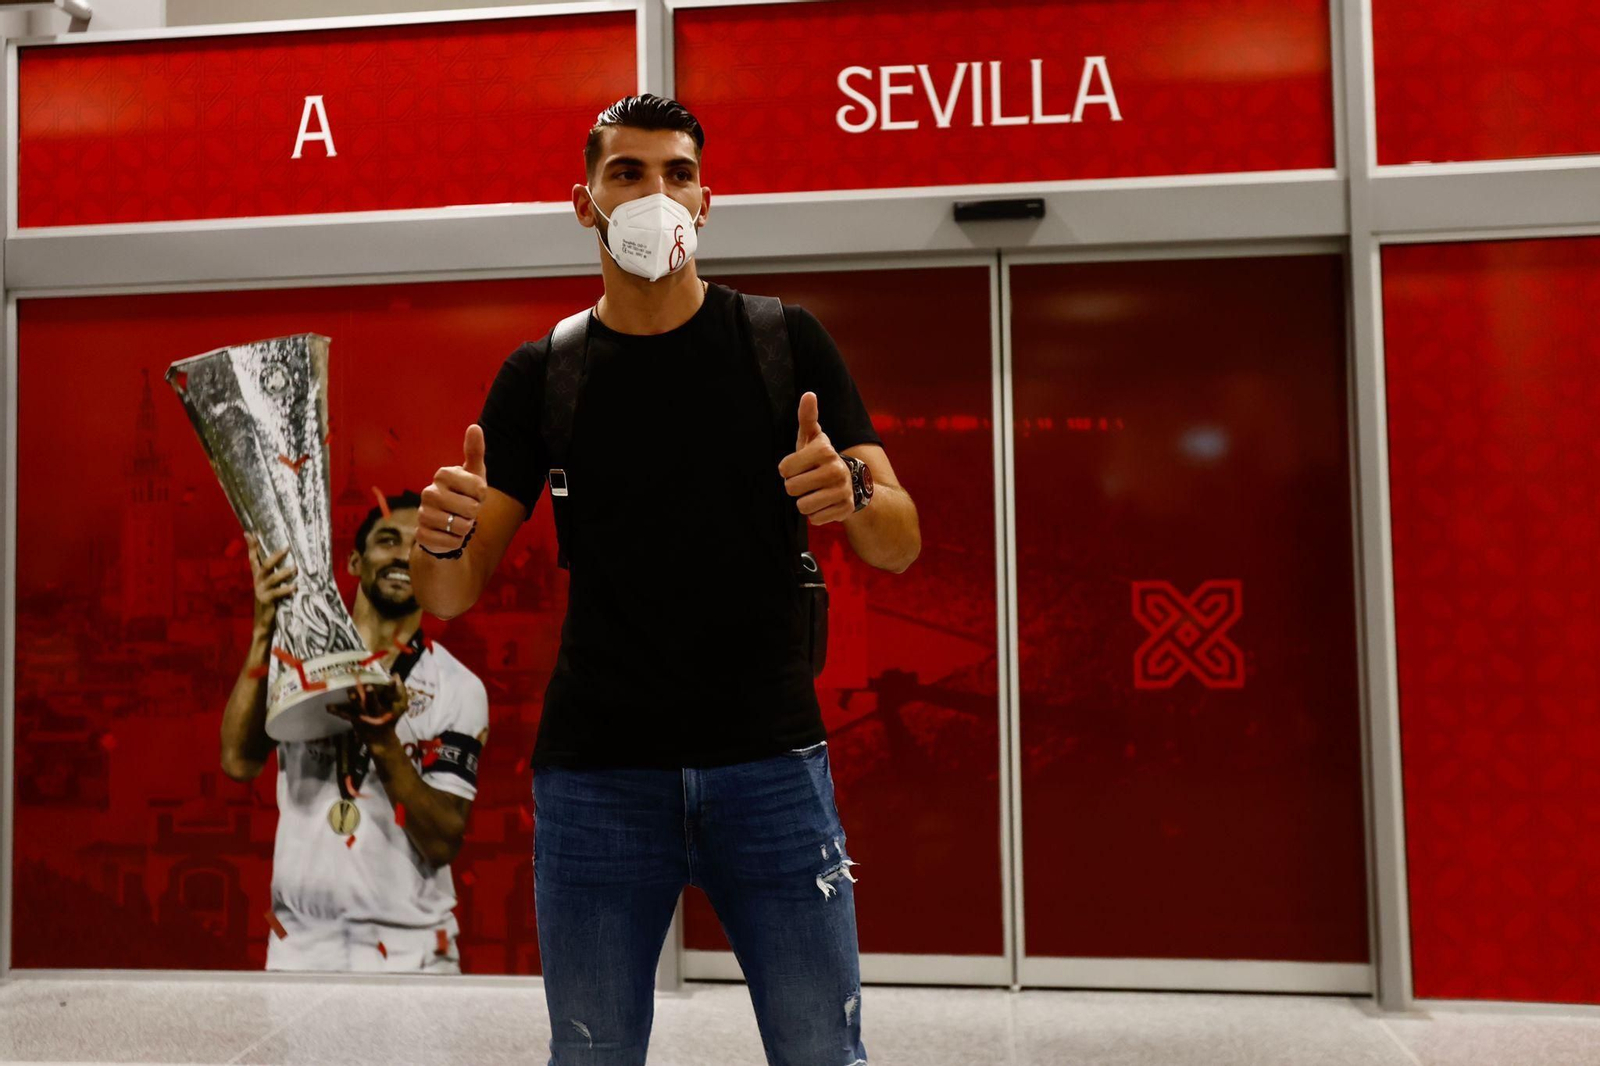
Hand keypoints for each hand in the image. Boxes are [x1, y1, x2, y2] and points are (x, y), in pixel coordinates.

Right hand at [246, 532, 296, 635]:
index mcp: (258, 577)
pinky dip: (286, 589)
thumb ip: (274, 574)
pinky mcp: (267, 601)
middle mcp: (258, 582)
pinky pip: (277, 593)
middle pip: (265, 565)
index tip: (249, 533)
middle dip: (275, 556)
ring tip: (295, 568)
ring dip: (284, 572)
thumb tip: (286, 562)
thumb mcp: (270, 586)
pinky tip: (295, 587)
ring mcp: (261, 591)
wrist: (263, 624)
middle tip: (287, 548)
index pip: (253, 559)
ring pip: (272, 578)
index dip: (251, 546)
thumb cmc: (270, 602)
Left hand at [329, 676, 410, 753]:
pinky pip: (346, 715)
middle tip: (368, 686)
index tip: (393, 678)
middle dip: (371, 694)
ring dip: (355, 700)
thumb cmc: (390, 720)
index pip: (392, 695)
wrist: (381, 740)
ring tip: (350, 692)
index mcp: (388, 707)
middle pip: (374, 702)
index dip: (392, 687)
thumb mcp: (399, 706)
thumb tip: (396, 675)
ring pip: (360, 708)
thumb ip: (398, 690)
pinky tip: (328, 707)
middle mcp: (376, 712)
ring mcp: (365, 717)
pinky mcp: (355, 720)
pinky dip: (337, 711)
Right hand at [419, 424, 486, 554]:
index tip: (474, 494)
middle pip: (471, 509)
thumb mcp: (474, 474)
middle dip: (474, 514)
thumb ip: (474, 452)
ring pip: (461, 527)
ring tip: (457, 521)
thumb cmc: (463, 495)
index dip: (482, 495)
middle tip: (465, 510)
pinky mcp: (421, 535)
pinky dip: (456, 542)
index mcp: (443, 474)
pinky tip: (449, 534)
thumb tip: (474, 427)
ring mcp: (423, 514)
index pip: (479, 488)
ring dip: (466, 528)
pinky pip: (452, 542)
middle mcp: (429, 492)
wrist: (445, 524)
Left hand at [778, 391, 853, 525]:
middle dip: (795, 487)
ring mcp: (842, 490)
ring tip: (814, 492)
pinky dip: (816, 514)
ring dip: (804, 502)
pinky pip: (815, 519)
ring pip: (802, 506)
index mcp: (824, 450)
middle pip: (791, 488)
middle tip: (807, 481)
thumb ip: (807, 417)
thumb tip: (809, 394)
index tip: (799, 466)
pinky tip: (825, 503)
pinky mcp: (845, 509)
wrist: (850, 482)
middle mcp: (836, 469)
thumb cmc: (820, 458)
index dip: (787, 469)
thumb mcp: (812, 438)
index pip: (784, 468)